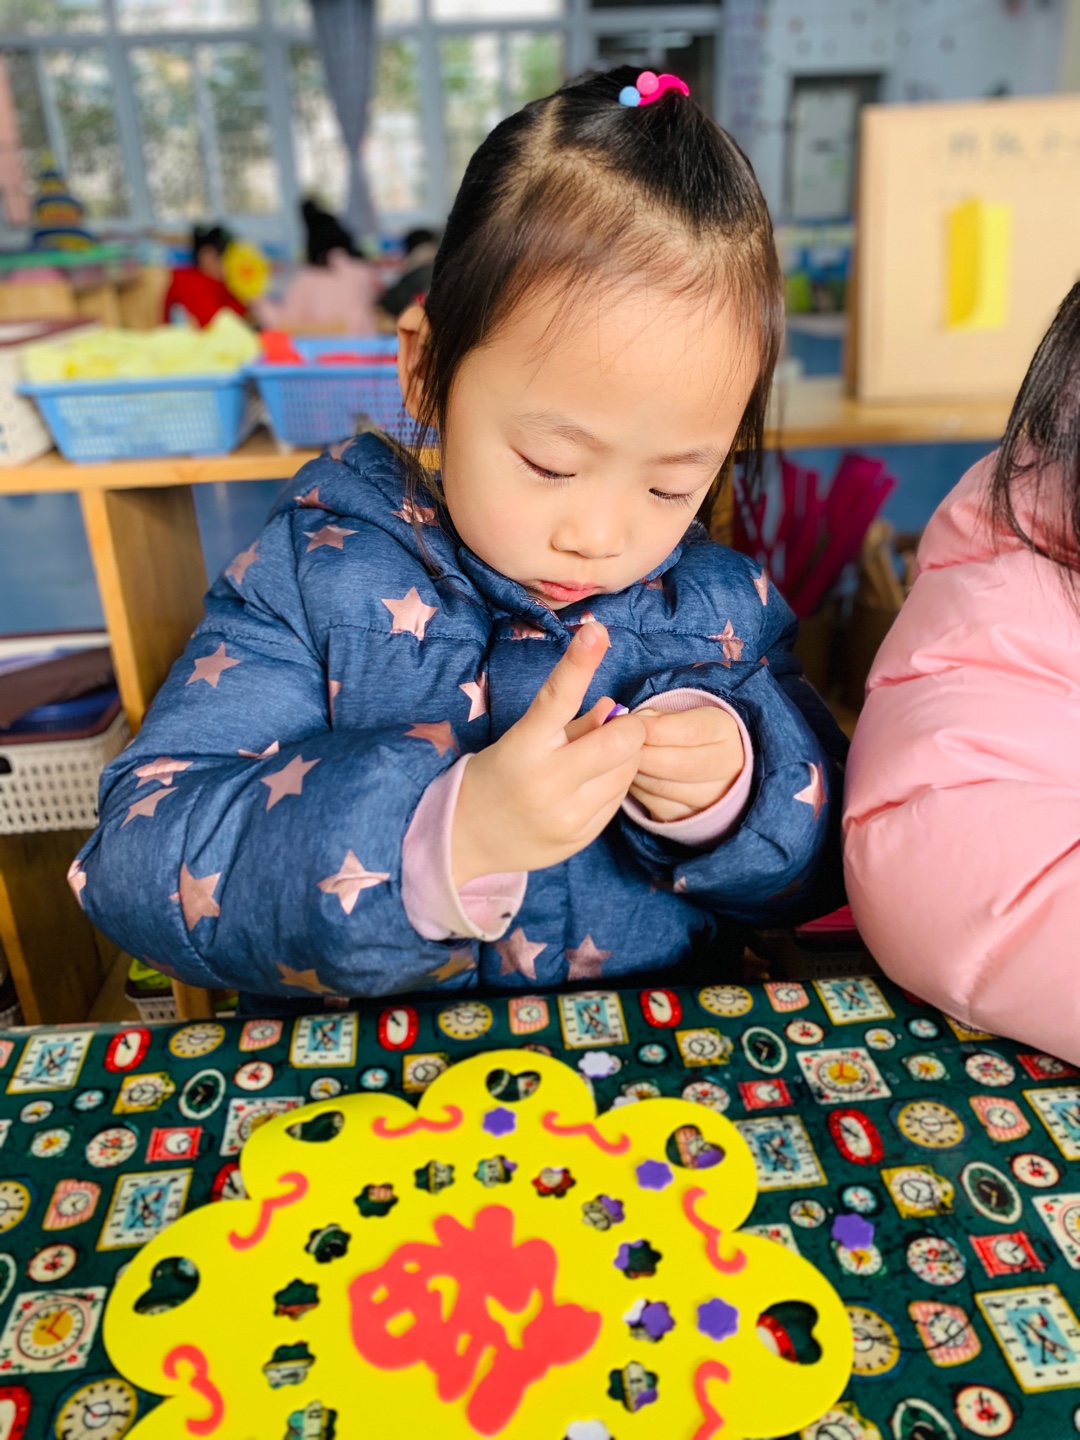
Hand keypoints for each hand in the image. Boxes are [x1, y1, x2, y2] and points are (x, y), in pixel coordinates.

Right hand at [452, 623, 645, 884]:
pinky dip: (615, 783)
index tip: (597, 631)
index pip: (557, 697)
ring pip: (627, 770)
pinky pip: (619, 798)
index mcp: (524, 747)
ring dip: (623, 756)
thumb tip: (613, 706)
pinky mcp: (582, 836)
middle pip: (619, 741)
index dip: (580, 662)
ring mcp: (568, 814)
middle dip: (630, 727)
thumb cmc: (494, 777)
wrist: (464, 839)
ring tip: (596, 759)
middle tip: (622, 726)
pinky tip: (590, 785)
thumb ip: (571, 721)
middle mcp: (547, 780)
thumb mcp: (520, 741)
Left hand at [628, 704, 744, 822]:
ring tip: (623, 759)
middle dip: (642, 754)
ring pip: (662, 787)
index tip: (632, 724)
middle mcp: (726, 765)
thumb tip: (631, 725)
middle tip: (619, 745)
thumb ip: (656, 716)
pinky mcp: (688, 816)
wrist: (707, 764)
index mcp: (723, 730)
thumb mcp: (678, 714)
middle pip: (678, 764)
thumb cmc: (684, 732)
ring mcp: (712, 796)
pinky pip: (653, 804)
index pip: (691, 731)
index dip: (655, 729)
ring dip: (635, 772)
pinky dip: (636, 790)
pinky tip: (631, 777)